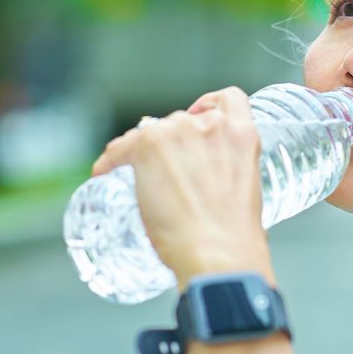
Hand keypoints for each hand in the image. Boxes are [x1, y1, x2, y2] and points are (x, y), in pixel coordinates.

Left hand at [90, 87, 273, 290]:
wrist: (217, 254)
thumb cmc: (234, 237)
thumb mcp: (247, 190)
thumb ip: (230, 173)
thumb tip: (208, 186)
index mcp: (243, 135)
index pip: (229, 99)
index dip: (210, 104)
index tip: (198, 116)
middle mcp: (211, 125)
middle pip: (182, 122)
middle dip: (172, 144)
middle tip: (164, 173)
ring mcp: (179, 133)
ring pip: (151, 133)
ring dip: (142, 151)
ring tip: (136, 179)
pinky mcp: (149, 147)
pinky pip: (121, 148)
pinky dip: (111, 159)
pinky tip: (105, 171)